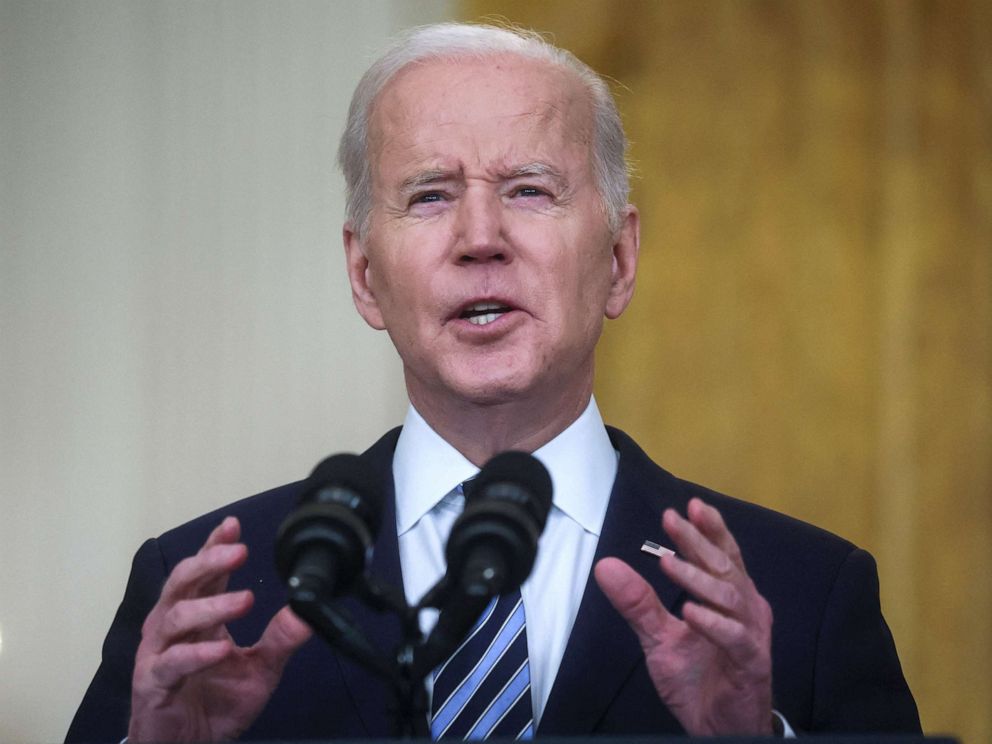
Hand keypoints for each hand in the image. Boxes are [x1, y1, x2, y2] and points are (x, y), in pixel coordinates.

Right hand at [128, 517, 311, 741]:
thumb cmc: (215, 703)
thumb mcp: (260, 669)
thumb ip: (281, 639)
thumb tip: (309, 610)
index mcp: (197, 617)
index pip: (204, 572)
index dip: (215, 547)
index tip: (233, 526)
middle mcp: (172, 628)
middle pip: (183, 583)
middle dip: (209, 562)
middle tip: (238, 552)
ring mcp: (159, 653)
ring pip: (175, 617)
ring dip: (210, 606)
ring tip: (243, 600)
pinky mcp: (152, 683)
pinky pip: (172, 663)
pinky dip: (197, 654)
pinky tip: (220, 649)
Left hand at [594, 497, 772, 735]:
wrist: (719, 729)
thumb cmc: (698, 680)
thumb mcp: (659, 637)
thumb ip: (638, 602)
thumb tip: (606, 566)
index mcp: (729, 599)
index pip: (723, 555)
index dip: (710, 529)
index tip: (689, 506)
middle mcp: (746, 610)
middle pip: (725, 566)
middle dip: (698, 541)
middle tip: (672, 520)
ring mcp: (751, 635)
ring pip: (729, 597)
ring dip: (697, 578)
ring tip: (669, 562)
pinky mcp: (751, 663)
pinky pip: (736, 637)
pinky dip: (712, 623)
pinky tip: (690, 611)